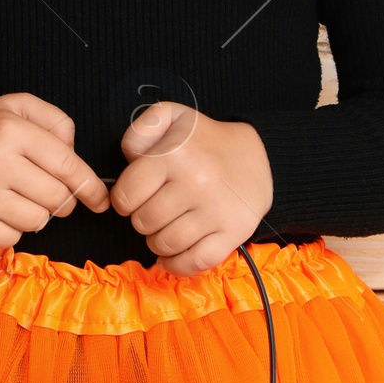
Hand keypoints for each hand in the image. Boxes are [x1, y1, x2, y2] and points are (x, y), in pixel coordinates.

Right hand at [0, 93, 111, 251]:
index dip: (90, 186)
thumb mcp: (14, 107)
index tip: (100, 200)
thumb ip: (54, 120)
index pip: (67, 165)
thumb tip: (75, 154)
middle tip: (42, 188)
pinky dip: (12, 228)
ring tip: (14, 195)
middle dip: (59, 198)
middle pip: (58, 198)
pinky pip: (13, 238)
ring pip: (39, 221)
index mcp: (9, 129)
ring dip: (35, 213)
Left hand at [109, 103, 272, 274]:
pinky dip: (178, 265)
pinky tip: (172, 256)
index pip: (126, 196)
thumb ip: (140, 130)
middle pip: (144, 222)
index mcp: (175, 155)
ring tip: (165, 227)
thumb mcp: (171, 117)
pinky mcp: (234, 232)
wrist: (260, 154)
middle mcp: (196, 183)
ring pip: (165, 244)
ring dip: (158, 242)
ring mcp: (216, 210)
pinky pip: (196, 262)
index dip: (123, 200)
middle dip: (142, 219)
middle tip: (154, 209)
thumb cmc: (204, 141)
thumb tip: (130, 159)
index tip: (133, 197)